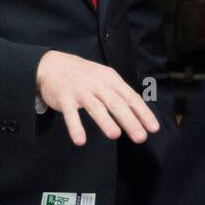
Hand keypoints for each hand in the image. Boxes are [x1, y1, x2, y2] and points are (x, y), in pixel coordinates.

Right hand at [36, 50, 159, 145]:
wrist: (52, 64)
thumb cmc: (83, 75)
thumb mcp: (104, 78)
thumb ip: (119, 94)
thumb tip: (139, 114)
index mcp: (111, 79)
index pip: (131, 97)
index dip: (143, 113)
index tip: (153, 128)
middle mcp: (97, 84)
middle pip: (116, 103)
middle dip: (130, 121)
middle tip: (140, 137)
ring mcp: (80, 90)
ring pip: (95, 107)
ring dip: (105, 121)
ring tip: (115, 135)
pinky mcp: (64, 98)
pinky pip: (70, 114)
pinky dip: (75, 127)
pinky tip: (80, 141)